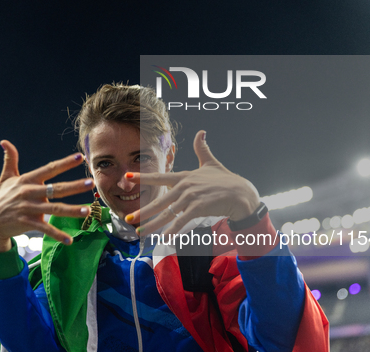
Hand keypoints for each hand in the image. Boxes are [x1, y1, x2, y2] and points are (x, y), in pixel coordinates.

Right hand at [0, 140, 92, 251]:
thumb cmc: (1, 198)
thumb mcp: (6, 178)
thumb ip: (10, 160)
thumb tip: (4, 141)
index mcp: (27, 180)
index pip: (49, 169)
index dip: (64, 163)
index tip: (80, 157)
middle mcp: (29, 192)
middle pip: (56, 189)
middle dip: (74, 186)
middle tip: (91, 183)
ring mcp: (28, 208)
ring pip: (54, 209)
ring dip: (71, 210)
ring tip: (87, 211)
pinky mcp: (26, 223)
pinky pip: (45, 229)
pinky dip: (57, 235)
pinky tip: (70, 240)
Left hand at [125, 131, 259, 235]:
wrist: (242, 194)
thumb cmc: (226, 180)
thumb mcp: (211, 163)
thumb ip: (202, 149)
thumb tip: (201, 132)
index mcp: (185, 176)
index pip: (160, 177)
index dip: (143, 177)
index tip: (127, 177)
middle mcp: (185, 186)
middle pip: (160, 200)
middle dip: (143, 210)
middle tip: (129, 218)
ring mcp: (192, 197)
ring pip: (168, 213)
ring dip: (153, 224)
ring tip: (141, 232)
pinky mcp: (199, 208)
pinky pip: (182, 221)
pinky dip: (172, 230)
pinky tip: (164, 238)